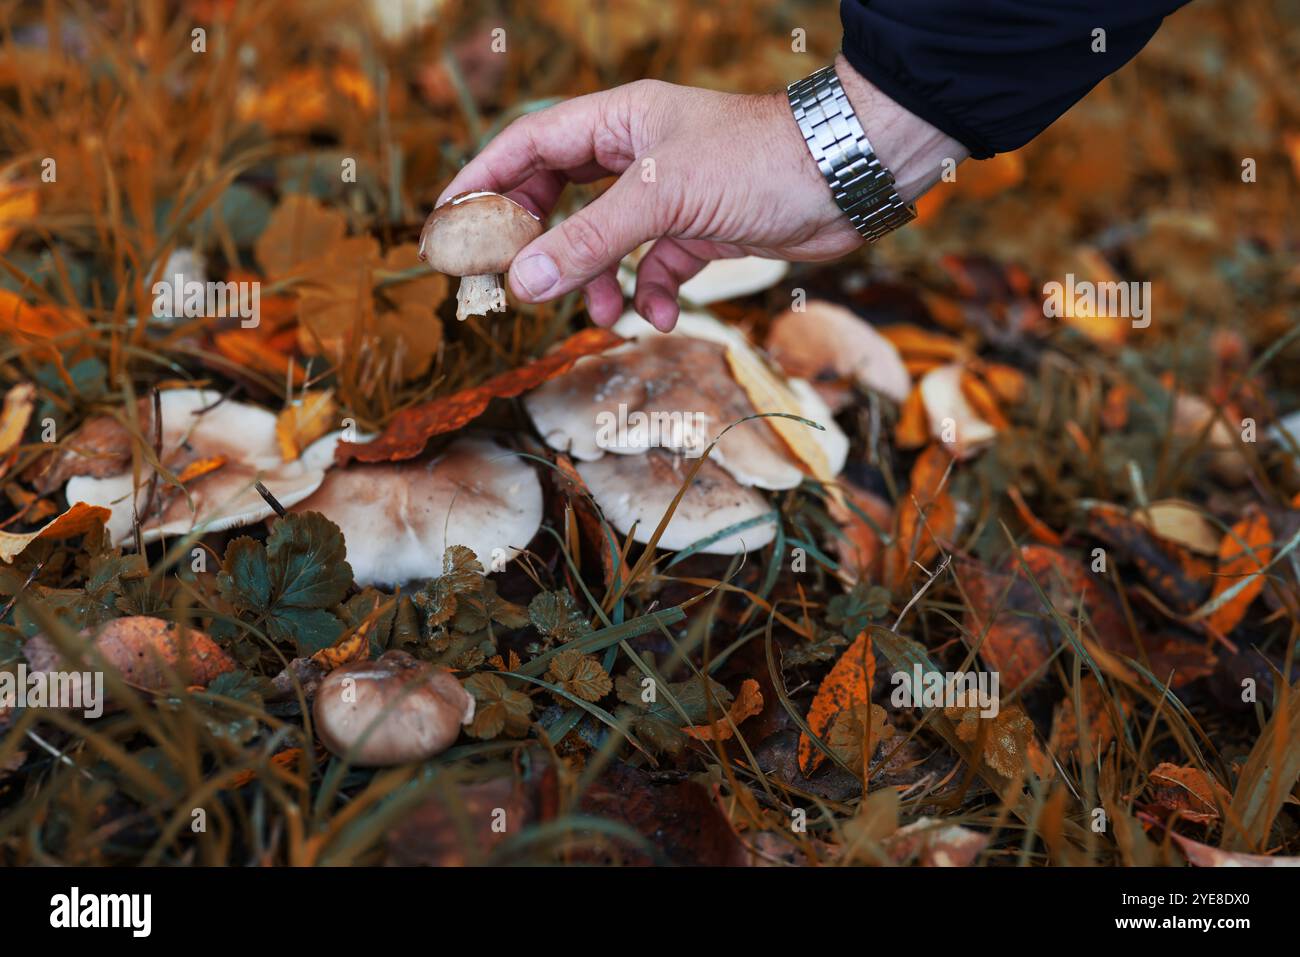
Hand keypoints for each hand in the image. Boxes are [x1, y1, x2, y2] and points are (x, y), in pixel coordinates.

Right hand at [437, 56, 964, 330]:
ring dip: (598, 279)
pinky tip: (664, 312)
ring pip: (607, 240)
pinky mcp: (701, 229)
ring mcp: (669, 194)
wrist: (846, 179)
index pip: (528, 145)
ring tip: (603, 311)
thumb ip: (588, 241)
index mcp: (618, 121)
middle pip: (560, 196)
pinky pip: (656, 267)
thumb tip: (521, 283)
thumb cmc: (756, 162)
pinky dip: (654, 292)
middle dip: (540, 243)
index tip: (448, 222)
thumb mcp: (659, 199)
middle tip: (514, 282)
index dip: (484, 180)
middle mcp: (638, 153)